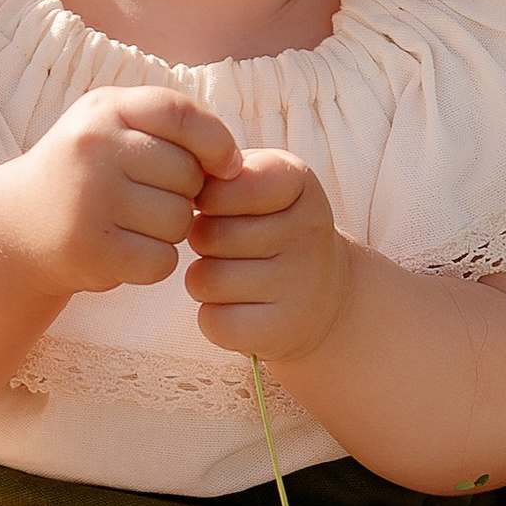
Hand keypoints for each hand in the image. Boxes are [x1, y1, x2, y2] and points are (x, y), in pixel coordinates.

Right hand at [8, 88, 241, 298]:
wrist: (18, 227)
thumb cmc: (87, 174)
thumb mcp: (114, 129)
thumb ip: (172, 129)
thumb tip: (235, 165)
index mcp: (104, 109)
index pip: (181, 113)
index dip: (216, 141)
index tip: (226, 165)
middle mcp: (94, 147)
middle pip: (188, 175)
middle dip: (183, 194)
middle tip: (148, 201)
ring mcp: (90, 198)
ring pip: (179, 221)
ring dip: (169, 232)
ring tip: (132, 225)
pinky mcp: (91, 248)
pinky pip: (161, 260)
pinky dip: (153, 263)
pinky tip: (125, 252)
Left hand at [185, 152, 350, 364]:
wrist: (328, 294)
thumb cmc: (274, 227)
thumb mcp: (260, 181)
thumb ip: (220, 174)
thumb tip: (177, 193)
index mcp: (299, 182)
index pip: (223, 186)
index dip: (206, 199)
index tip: (220, 206)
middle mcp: (308, 232)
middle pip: (206, 235)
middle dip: (202, 242)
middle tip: (228, 248)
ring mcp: (300, 285)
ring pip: (204, 280)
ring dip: (204, 281)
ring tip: (233, 277)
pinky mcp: (283, 331)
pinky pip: (214, 322)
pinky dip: (214, 318)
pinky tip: (240, 308)